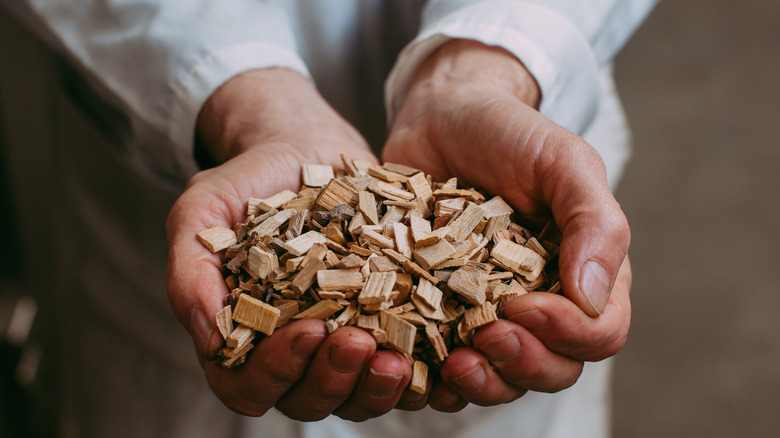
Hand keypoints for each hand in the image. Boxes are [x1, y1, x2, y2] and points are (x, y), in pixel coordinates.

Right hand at [166, 68, 412, 420]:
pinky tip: (440, 345)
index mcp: (245, 335)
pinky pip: (410, 362)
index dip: (275, 373)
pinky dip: (425, 367)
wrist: (306, 148)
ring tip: (399, 357)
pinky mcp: (390, 319)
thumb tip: (209, 339)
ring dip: (379, 387)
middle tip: (359, 344)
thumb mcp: (204, 211)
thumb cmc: (248, 181)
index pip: (248, 386)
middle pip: (309, 400)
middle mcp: (296, 347)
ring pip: (361, 394)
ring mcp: (344, 337)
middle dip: (334, 381)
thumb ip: (191, 271)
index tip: (307, 330)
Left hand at [383, 40, 630, 409]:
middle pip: (553, 368)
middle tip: (484, 337)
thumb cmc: (511, 134)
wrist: (442, 115)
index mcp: (584, 273)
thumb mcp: (563, 163)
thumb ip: (594, 222)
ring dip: (482, 382)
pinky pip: (442, 361)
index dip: (568, 333)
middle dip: (523, 365)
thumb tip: (592, 297)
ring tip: (453, 362)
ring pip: (501, 377)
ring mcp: (488, 310)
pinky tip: (410, 358)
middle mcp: (541, 302)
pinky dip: (432, 373)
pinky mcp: (439, 309)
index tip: (522, 304)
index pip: (599, 332)